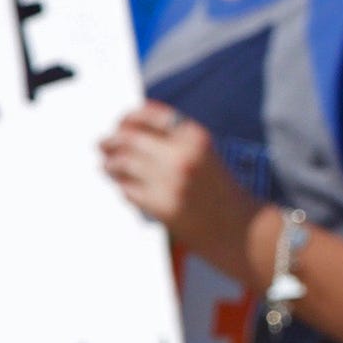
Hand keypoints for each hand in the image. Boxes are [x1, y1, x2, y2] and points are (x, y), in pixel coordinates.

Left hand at [100, 102, 262, 282]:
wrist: (240, 227)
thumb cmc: (221, 190)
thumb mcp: (205, 153)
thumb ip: (174, 138)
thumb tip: (131, 129)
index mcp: (195, 136)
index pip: (149, 115)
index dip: (128, 117)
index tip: (120, 122)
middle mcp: (182, 155)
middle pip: (130, 138)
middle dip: (111, 140)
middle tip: (102, 143)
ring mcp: (170, 181)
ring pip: (123, 164)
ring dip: (110, 164)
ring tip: (106, 165)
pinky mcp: (161, 206)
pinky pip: (128, 190)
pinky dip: (121, 186)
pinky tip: (121, 185)